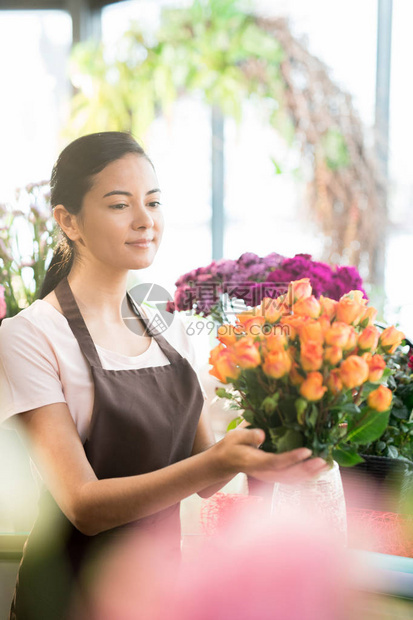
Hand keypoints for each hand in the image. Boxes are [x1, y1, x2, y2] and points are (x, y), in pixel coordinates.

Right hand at [214, 428, 328, 483]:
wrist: (226, 463)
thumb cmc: (231, 447)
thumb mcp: (234, 437)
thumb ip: (248, 435)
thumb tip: (262, 435)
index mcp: (255, 463)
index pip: (276, 462)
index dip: (292, 458)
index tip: (307, 451)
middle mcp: (265, 473)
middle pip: (289, 474)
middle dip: (307, 468)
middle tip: (323, 461)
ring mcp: (270, 477)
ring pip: (293, 479)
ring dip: (310, 473)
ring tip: (326, 465)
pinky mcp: (274, 477)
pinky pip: (293, 479)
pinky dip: (307, 476)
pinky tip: (318, 471)